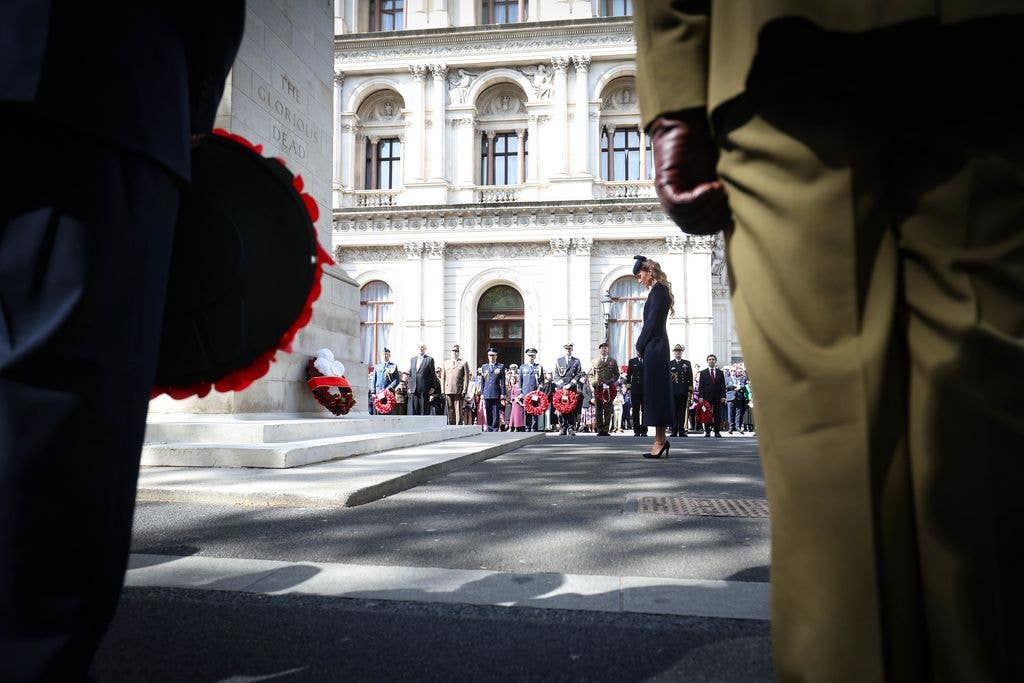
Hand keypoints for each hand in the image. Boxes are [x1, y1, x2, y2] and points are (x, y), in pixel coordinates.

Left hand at [649, 110, 730, 234]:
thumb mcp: (720, 175)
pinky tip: (711, 186)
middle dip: (712, 217)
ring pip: (685, 218)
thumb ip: (724, 194)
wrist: (686, 123)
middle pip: (692, 227)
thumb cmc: (704, 146)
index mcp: (688, 204)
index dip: (717, 223)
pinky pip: (679, 203)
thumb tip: (743, 214)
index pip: (700, 229)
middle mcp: (675, 203)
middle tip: (726, 198)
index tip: (731, 208)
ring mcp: (667, 195)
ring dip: (707, 207)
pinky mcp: (663, 184)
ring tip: (720, 189)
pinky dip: (698, 199)